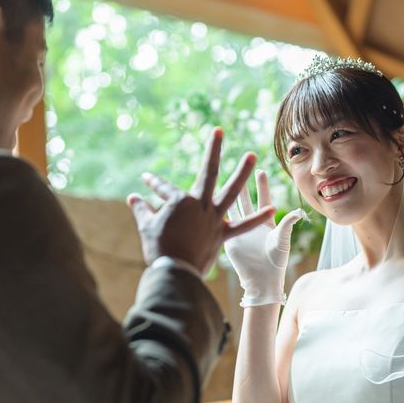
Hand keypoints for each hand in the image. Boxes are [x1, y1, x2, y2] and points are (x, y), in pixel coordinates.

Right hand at [127, 128, 274, 275]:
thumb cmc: (158, 248)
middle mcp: (200, 204)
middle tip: (220, 131)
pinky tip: (271, 210)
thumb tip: (132, 197)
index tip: (146, 180)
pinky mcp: (222, 235)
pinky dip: (256, 219)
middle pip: (208, 172)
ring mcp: (214, 219)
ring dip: (242, 173)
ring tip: (251, 156)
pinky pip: (242, 225)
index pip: (165, 188)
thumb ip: (142, 209)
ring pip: (231, 192)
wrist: (174, 272)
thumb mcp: (147, 226)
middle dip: (213, 150)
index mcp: (180, 201)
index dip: (154, 184)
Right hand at [224, 170, 303, 306]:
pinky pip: (223, 222)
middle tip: (239, 170)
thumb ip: (287, 224)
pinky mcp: (229, 237)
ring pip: (233, 208)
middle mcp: (252, 223)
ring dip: (229, 195)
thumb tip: (298, 211)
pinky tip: (209, 201)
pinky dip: (217, 212)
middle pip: (247, 199)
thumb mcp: (282, 240)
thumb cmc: (275, 261)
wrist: (261, 279)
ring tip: (223, 180)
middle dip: (244, 184)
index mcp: (266, 221)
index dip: (262, 185)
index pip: (263, 198)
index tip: (260, 170)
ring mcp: (240, 229)